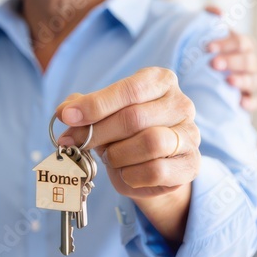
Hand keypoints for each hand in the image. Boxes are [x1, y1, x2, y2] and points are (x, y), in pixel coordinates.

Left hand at [55, 68, 199, 242]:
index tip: (66, 117)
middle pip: (134, 118)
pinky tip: (126, 172)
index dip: (95, 105)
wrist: (151, 165)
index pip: (129, 90)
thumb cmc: (125, 132)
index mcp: (160, 81)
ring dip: (118, 154)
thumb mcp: (103, 114)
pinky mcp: (191, 164)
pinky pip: (156, 171)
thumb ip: (83, 108)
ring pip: (149, 143)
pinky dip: (132, 174)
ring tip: (109, 156)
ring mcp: (190, 135)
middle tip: (73, 143)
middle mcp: (180, 104)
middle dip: (98, 133)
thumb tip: (65, 110)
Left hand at [205, 6, 256, 111]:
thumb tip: (218, 12)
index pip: (243, 43)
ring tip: (228, 81)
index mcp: (243, 46)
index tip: (208, 47)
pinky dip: (251, 102)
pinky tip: (241, 102)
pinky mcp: (246, 99)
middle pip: (249, 61)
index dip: (227, 44)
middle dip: (233, 61)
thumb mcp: (205, 32)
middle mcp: (250, 63)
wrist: (196, 74)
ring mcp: (250, 82)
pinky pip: (255, 102)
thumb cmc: (205, 50)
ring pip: (254, 80)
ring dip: (242, 80)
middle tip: (213, 63)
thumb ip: (209, 17)